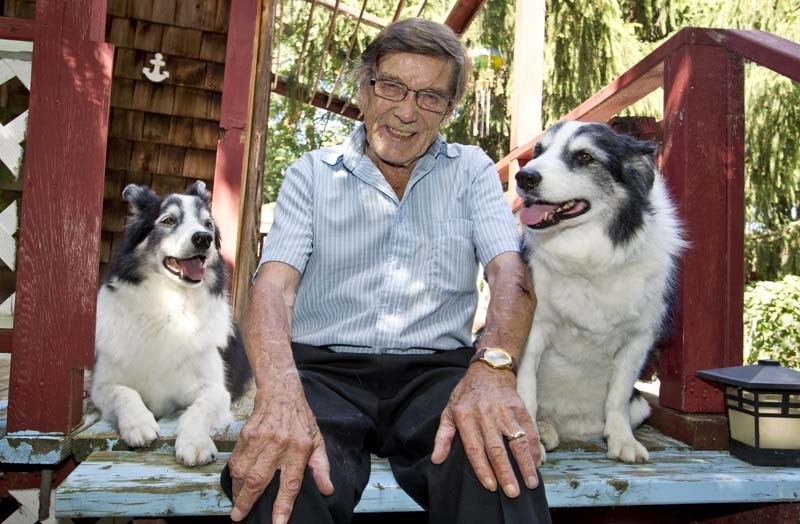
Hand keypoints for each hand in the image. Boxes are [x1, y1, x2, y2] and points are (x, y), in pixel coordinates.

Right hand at [228, 371, 333, 522]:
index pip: (290, 483)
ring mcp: (260, 439)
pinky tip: (236, 484)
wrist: (281, 393)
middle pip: (258, 481)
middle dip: (247, 502)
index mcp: (299, 448)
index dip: (283, 506)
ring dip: (237, 492)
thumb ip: (321, 467)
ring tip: (237, 504)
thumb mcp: (317, 441)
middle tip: (239, 517)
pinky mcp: (246, 434)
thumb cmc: (300, 420)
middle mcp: (278, 444)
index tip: (278, 523)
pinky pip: (236, 460)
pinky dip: (234, 475)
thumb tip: (327, 490)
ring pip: (243, 472)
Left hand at [431, 364, 541, 496]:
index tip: (491, 486)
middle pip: (496, 448)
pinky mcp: (519, 407)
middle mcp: (485, 414)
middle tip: (513, 493)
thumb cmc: (466, 394)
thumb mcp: (449, 411)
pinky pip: (529, 430)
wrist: (488, 370)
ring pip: (517, 440)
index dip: (482, 468)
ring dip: (525, 463)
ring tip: (530, 482)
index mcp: (465, 417)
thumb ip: (443, 436)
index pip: (474, 448)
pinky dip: (534, 448)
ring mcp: (504, 410)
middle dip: (505, 472)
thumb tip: (436, 459)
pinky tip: (536, 463)